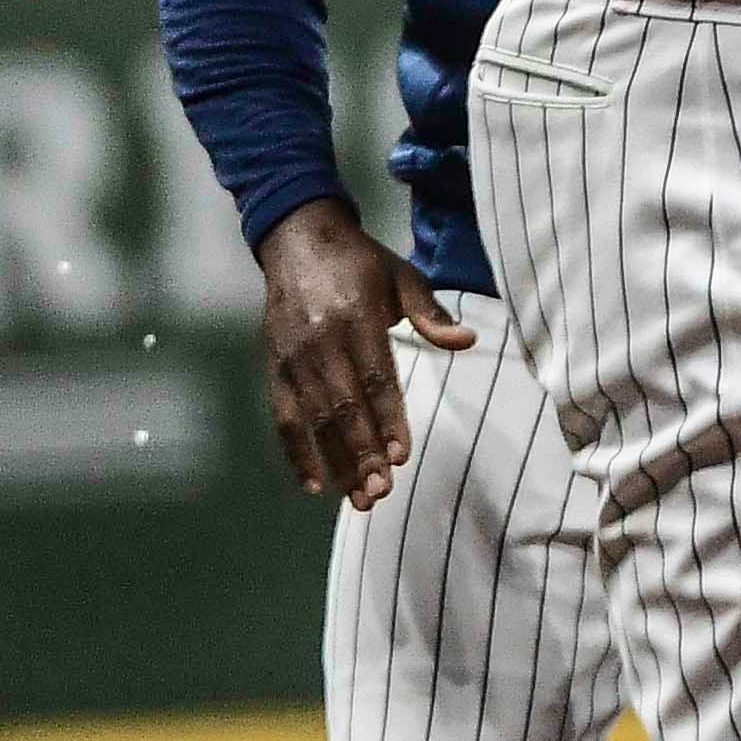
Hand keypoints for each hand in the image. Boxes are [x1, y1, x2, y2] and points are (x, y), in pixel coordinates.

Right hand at [258, 198, 463, 509]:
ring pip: (313, 420)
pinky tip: (315, 485)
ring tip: (359, 498)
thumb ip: (431, 313)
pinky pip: (283, 417)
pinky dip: (296, 453)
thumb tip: (467, 340)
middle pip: (341, 407)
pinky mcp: (273, 368)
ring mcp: (292, 358)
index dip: (387, 418)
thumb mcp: (404, 276)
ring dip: (335, 462)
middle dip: (361, 453)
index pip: (374, 378)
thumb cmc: (362, 263)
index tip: (401, 455)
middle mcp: (319, 342)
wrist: (298, 242)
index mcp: (355, 318)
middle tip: (381, 491)